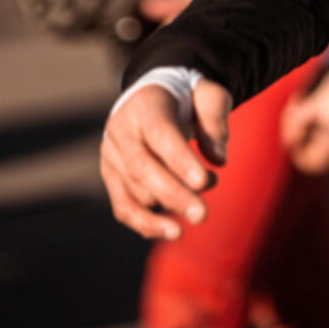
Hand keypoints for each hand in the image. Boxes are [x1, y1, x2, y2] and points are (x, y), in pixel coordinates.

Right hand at [100, 80, 230, 240]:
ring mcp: (111, 156)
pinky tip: (174, 233)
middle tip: (202, 215)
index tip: (204, 182)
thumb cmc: (188, 98)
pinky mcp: (111, 178)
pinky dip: (148, 225)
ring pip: (136, 192)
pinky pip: (124, 209)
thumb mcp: (209, 94)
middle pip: (142, 168)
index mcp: (145, 104)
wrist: (154, 99)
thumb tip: (218, 160)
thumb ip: (215, 120)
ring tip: (201, 204)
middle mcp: (120, 130)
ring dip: (170, 204)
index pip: (159, 134)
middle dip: (174, 195)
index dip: (180, 160)